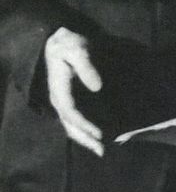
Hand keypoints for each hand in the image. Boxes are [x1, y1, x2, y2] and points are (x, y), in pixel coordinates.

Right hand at [43, 27, 103, 156]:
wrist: (58, 40)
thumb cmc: (68, 44)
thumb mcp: (77, 49)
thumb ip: (86, 66)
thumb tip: (97, 87)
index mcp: (58, 88)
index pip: (70, 112)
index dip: (84, 124)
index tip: (99, 134)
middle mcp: (58, 98)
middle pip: (69, 124)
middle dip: (84, 138)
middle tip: (101, 152)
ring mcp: (61, 100)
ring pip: (69, 125)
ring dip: (83, 138)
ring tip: (100, 150)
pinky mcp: (67, 99)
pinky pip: (73, 119)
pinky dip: (82, 129)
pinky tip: (94, 136)